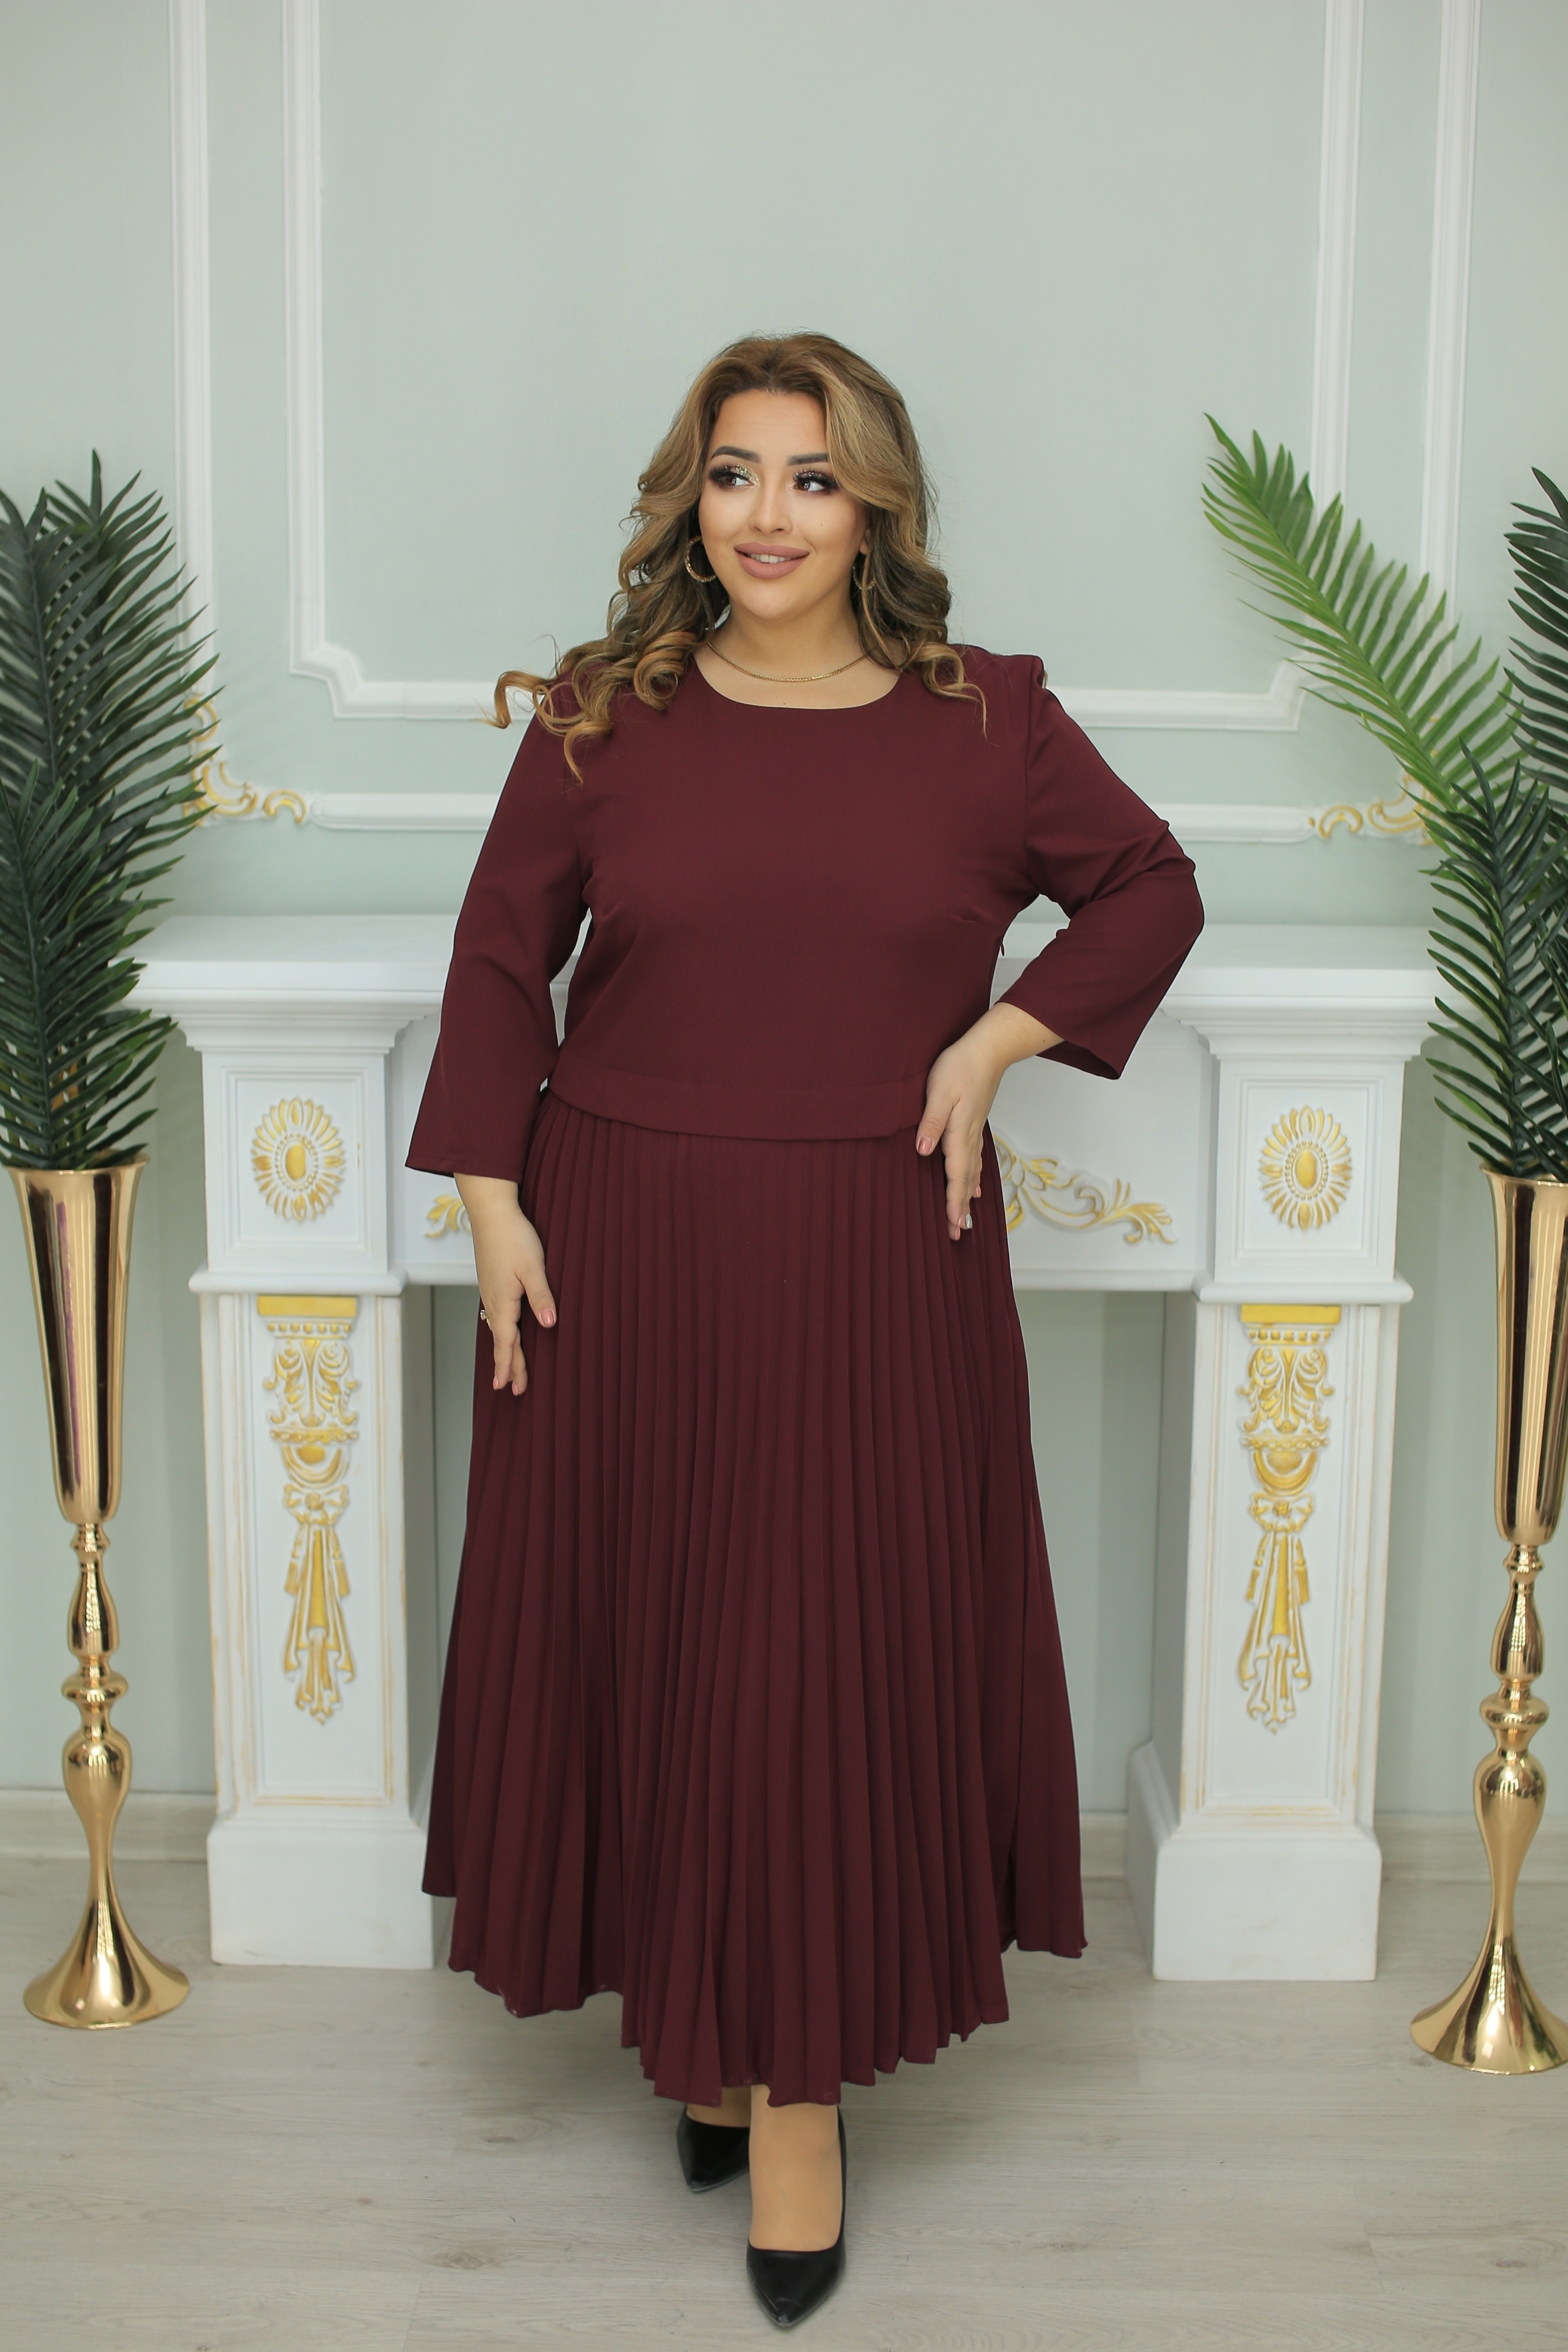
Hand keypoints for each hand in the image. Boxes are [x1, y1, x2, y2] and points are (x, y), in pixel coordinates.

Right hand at [454, 1173, 556, 1394]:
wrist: (491, 1211)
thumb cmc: (513, 1236)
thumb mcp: (533, 1267)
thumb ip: (541, 1296)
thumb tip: (548, 1323)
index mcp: (503, 1301)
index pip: (507, 1342)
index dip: (509, 1365)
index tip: (509, 1387)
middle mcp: (492, 1300)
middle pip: (501, 1340)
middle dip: (509, 1365)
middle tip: (513, 1390)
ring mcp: (489, 1291)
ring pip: (497, 1329)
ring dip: (504, 1350)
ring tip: (506, 1369)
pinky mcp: (491, 1282)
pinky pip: (495, 1316)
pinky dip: (500, 1332)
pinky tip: (503, 1332)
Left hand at [916, 1003, 1058, 1239]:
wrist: (989, 1048)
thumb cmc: (961, 1066)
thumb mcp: (939, 1091)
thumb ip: (932, 1122)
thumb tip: (922, 1151)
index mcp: (959, 1132)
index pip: (955, 1175)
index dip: (953, 1201)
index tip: (952, 1225)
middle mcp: (970, 1137)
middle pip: (966, 1180)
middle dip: (961, 1208)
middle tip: (956, 1235)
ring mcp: (975, 1131)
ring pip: (972, 1173)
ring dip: (968, 1197)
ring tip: (966, 1221)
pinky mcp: (975, 1123)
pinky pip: (976, 1160)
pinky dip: (975, 1178)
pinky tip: (977, 1188)